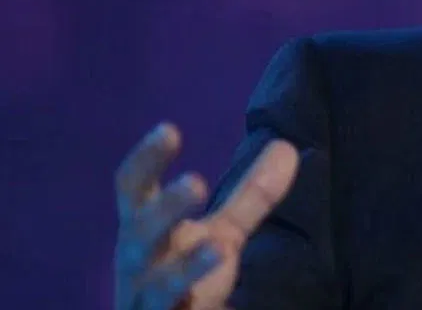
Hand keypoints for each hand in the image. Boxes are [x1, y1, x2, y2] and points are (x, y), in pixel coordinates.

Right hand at [113, 123, 298, 309]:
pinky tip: (222, 299)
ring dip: (186, 267)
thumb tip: (287, 147)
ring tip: (218, 246)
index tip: (169, 130)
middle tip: (197, 182)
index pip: (132, 190)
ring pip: (159, 284)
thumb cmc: (185, 278)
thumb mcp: (221, 234)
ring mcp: (148, 300)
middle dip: (166, 209)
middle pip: (142, 234)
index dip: (145, 161)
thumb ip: (249, 196)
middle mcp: (138, 263)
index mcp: (144, 230)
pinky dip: (195, 306)